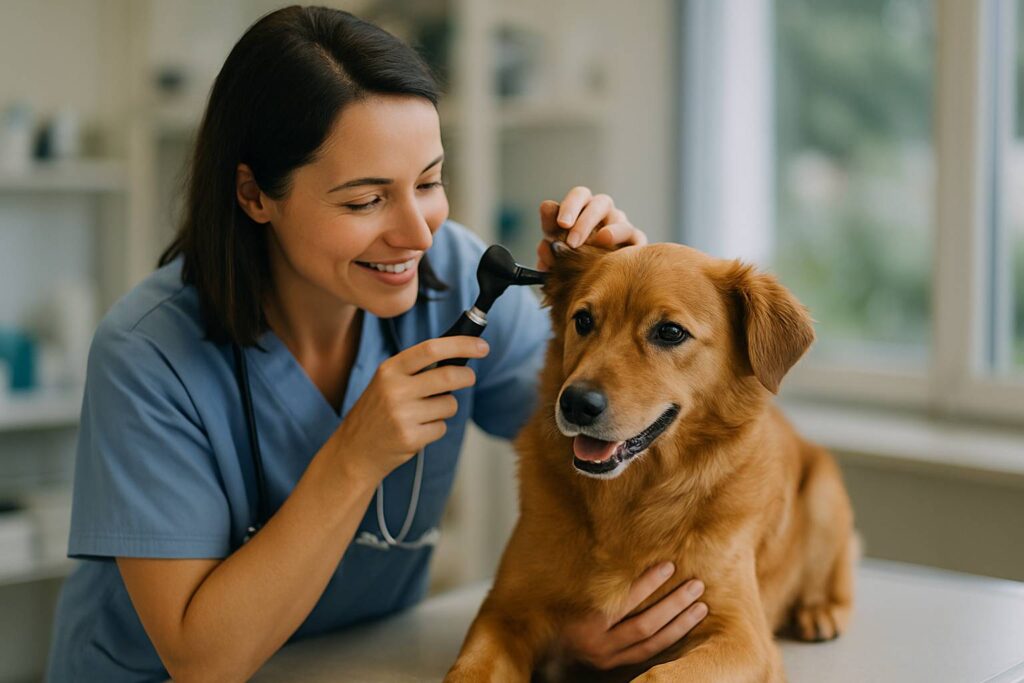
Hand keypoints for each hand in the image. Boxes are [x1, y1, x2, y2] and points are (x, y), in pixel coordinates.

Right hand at [334, 336, 489, 483]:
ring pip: (450, 404)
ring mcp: (402, 415)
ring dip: (446, 408)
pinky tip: (417, 430)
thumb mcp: (387, 382)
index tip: (481, 346)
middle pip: (449, 376)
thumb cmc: (378, 412)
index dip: (461, 345)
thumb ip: (417, 369)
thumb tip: (458, 354)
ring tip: (424, 414)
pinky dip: (436, 428)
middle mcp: (395, 389)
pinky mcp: (410, 438)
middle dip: (467, 377)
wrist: (354, 450)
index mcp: (390, 369)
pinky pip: (442, 427)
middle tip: (468, 378)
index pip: (431, 348)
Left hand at [536, 186, 647, 270]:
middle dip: (586, 221)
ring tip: (598, 243)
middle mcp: (604, 212)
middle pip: (601, 203)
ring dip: (610, 231)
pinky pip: (636, 239)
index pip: (579, 195)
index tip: (562, 224)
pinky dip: (628, 244)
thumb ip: (548, 240)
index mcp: (583, 207)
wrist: (588, 278)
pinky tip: (617, 254)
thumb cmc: (568, 256)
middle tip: (572, 243)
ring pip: (620, 220)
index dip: (571, 206)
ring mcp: (621, 225)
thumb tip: (544, 237)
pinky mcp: (635, 242)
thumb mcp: (554, 249)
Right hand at [559, 563, 707, 670]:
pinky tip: (686, 625)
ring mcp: (608, 659)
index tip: (669, 566)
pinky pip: (648, 654)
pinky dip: (669, 639)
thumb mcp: (569, 594)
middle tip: (695, 585)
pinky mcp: (615, 666)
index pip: (623, 602)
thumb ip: (593, 581)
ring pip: (651, 643)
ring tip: (700, 605)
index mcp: (586, 623)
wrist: (546, 648)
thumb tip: (619, 551)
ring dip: (679, 624)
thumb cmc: (557, 611)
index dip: (648, 584)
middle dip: (673, 605)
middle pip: (644, 625)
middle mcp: (598, 645)